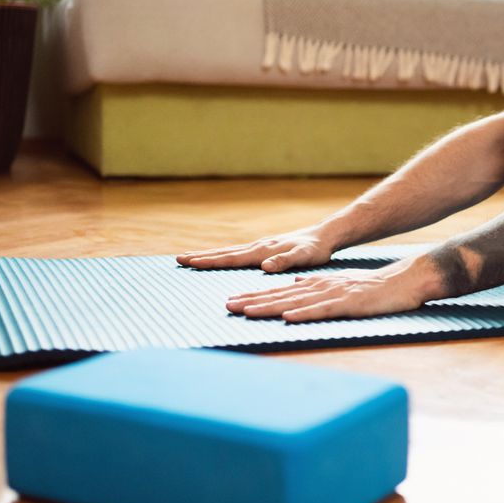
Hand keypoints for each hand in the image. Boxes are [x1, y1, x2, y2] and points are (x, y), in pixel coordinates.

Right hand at [176, 228, 335, 272]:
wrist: (324, 236)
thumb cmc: (315, 249)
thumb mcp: (304, 257)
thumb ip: (285, 261)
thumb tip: (264, 266)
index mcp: (263, 250)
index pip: (231, 257)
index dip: (210, 261)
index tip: (190, 262)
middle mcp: (258, 246)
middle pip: (224, 252)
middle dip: (201, 256)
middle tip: (178, 259)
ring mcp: (260, 246)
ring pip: (229, 251)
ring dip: (210, 255)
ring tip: (191, 258)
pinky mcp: (264, 248)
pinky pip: (239, 253)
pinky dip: (224, 255)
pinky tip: (220, 258)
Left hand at [226, 257, 439, 321]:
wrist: (404, 280)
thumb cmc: (374, 287)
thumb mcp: (341, 285)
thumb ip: (318, 286)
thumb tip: (297, 285)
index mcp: (318, 285)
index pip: (281, 291)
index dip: (256, 296)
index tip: (233, 301)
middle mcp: (320, 287)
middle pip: (281, 295)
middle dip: (253, 300)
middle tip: (228, 306)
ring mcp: (334, 294)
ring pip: (295, 301)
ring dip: (270, 307)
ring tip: (247, 312)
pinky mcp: (349, 303)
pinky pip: (323, 310)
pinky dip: (304, 313)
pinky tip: (288, 317)